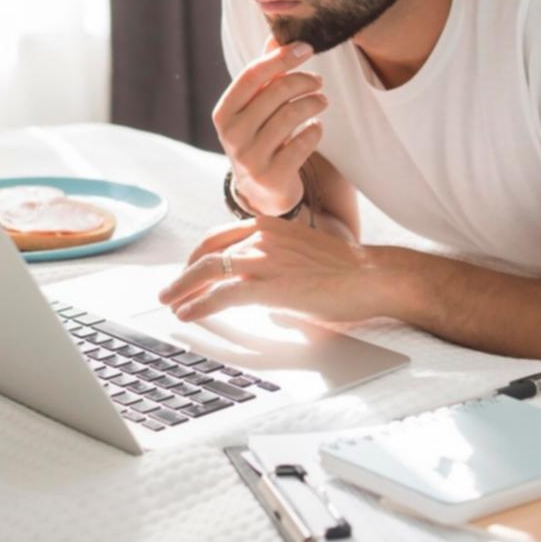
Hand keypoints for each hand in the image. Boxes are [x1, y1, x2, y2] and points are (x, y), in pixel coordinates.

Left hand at [157, 215, 391, 323]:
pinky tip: (188, 315)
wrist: (372, 276)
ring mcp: (263, 260)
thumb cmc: (347, 272)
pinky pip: (222, 296)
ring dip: (183, 290)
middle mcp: (261, 238)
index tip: (188, 270)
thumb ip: (282, 272)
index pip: (220, 237)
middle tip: (169, 290)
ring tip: (170, 304)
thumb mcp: (305, 259)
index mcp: (269, 226)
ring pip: (208, 272)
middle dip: (183, 273)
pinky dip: (199, 306)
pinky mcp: (268, 287)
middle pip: (207, 253)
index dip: (198, 255)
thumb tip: (271, 305)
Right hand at [213, 36, 325, 216]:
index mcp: (224, 112)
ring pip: (292, 115)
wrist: (261, 190)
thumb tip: (277, 38)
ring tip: (322, 101)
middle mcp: (232, 135)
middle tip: (318, 81)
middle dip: (304, 80)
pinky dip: (316, 129)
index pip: (253, 74)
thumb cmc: (260, 136)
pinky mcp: (272, 176)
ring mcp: (250, 158)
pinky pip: (304, 142)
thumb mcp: (255, 107)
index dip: (282, 57)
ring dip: (314, 102)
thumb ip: (265, 74)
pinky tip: (317, 126)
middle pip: (277, 92)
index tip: (307, 48)